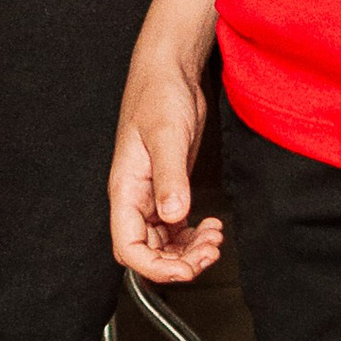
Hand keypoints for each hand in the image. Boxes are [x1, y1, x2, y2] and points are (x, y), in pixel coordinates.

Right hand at [110, 42, 222, 285]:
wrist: (170, 72)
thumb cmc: (158, 94)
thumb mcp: (166, 135)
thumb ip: (170, 175)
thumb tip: (174, 213)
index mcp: (126, 189)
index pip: (129, 247)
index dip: (155, 267)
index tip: (185, 269)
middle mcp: (136, 198)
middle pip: (149, 252)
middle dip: (180, 262)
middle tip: (210, 252)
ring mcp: (152, 194)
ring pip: (165, 243)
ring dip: (189, 251)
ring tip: (215, 239)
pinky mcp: (169, 186)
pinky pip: (176, 227)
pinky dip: (193, 236)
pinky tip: (211, 226)